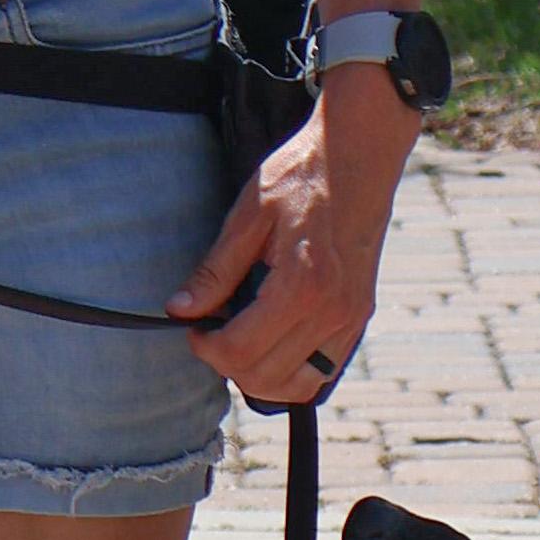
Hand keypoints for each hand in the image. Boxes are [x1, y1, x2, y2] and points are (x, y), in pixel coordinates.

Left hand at [168, 71, 415, 408]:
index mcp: (302, 285)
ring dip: (261, 378)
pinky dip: (293, 372)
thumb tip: (180, 310)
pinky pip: (324, 370)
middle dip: (227, 364)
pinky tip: (272, 343)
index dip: (205, 347)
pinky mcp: (360, 315)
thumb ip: (215, 270)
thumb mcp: (248, 216)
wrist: (360, 154)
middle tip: (211, 332)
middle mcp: (333, 311)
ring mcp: (351, 317)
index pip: (240, 351)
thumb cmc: (303, 175)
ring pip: (299, 386)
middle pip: (266, 377)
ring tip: (240, 342)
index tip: (193, 326)